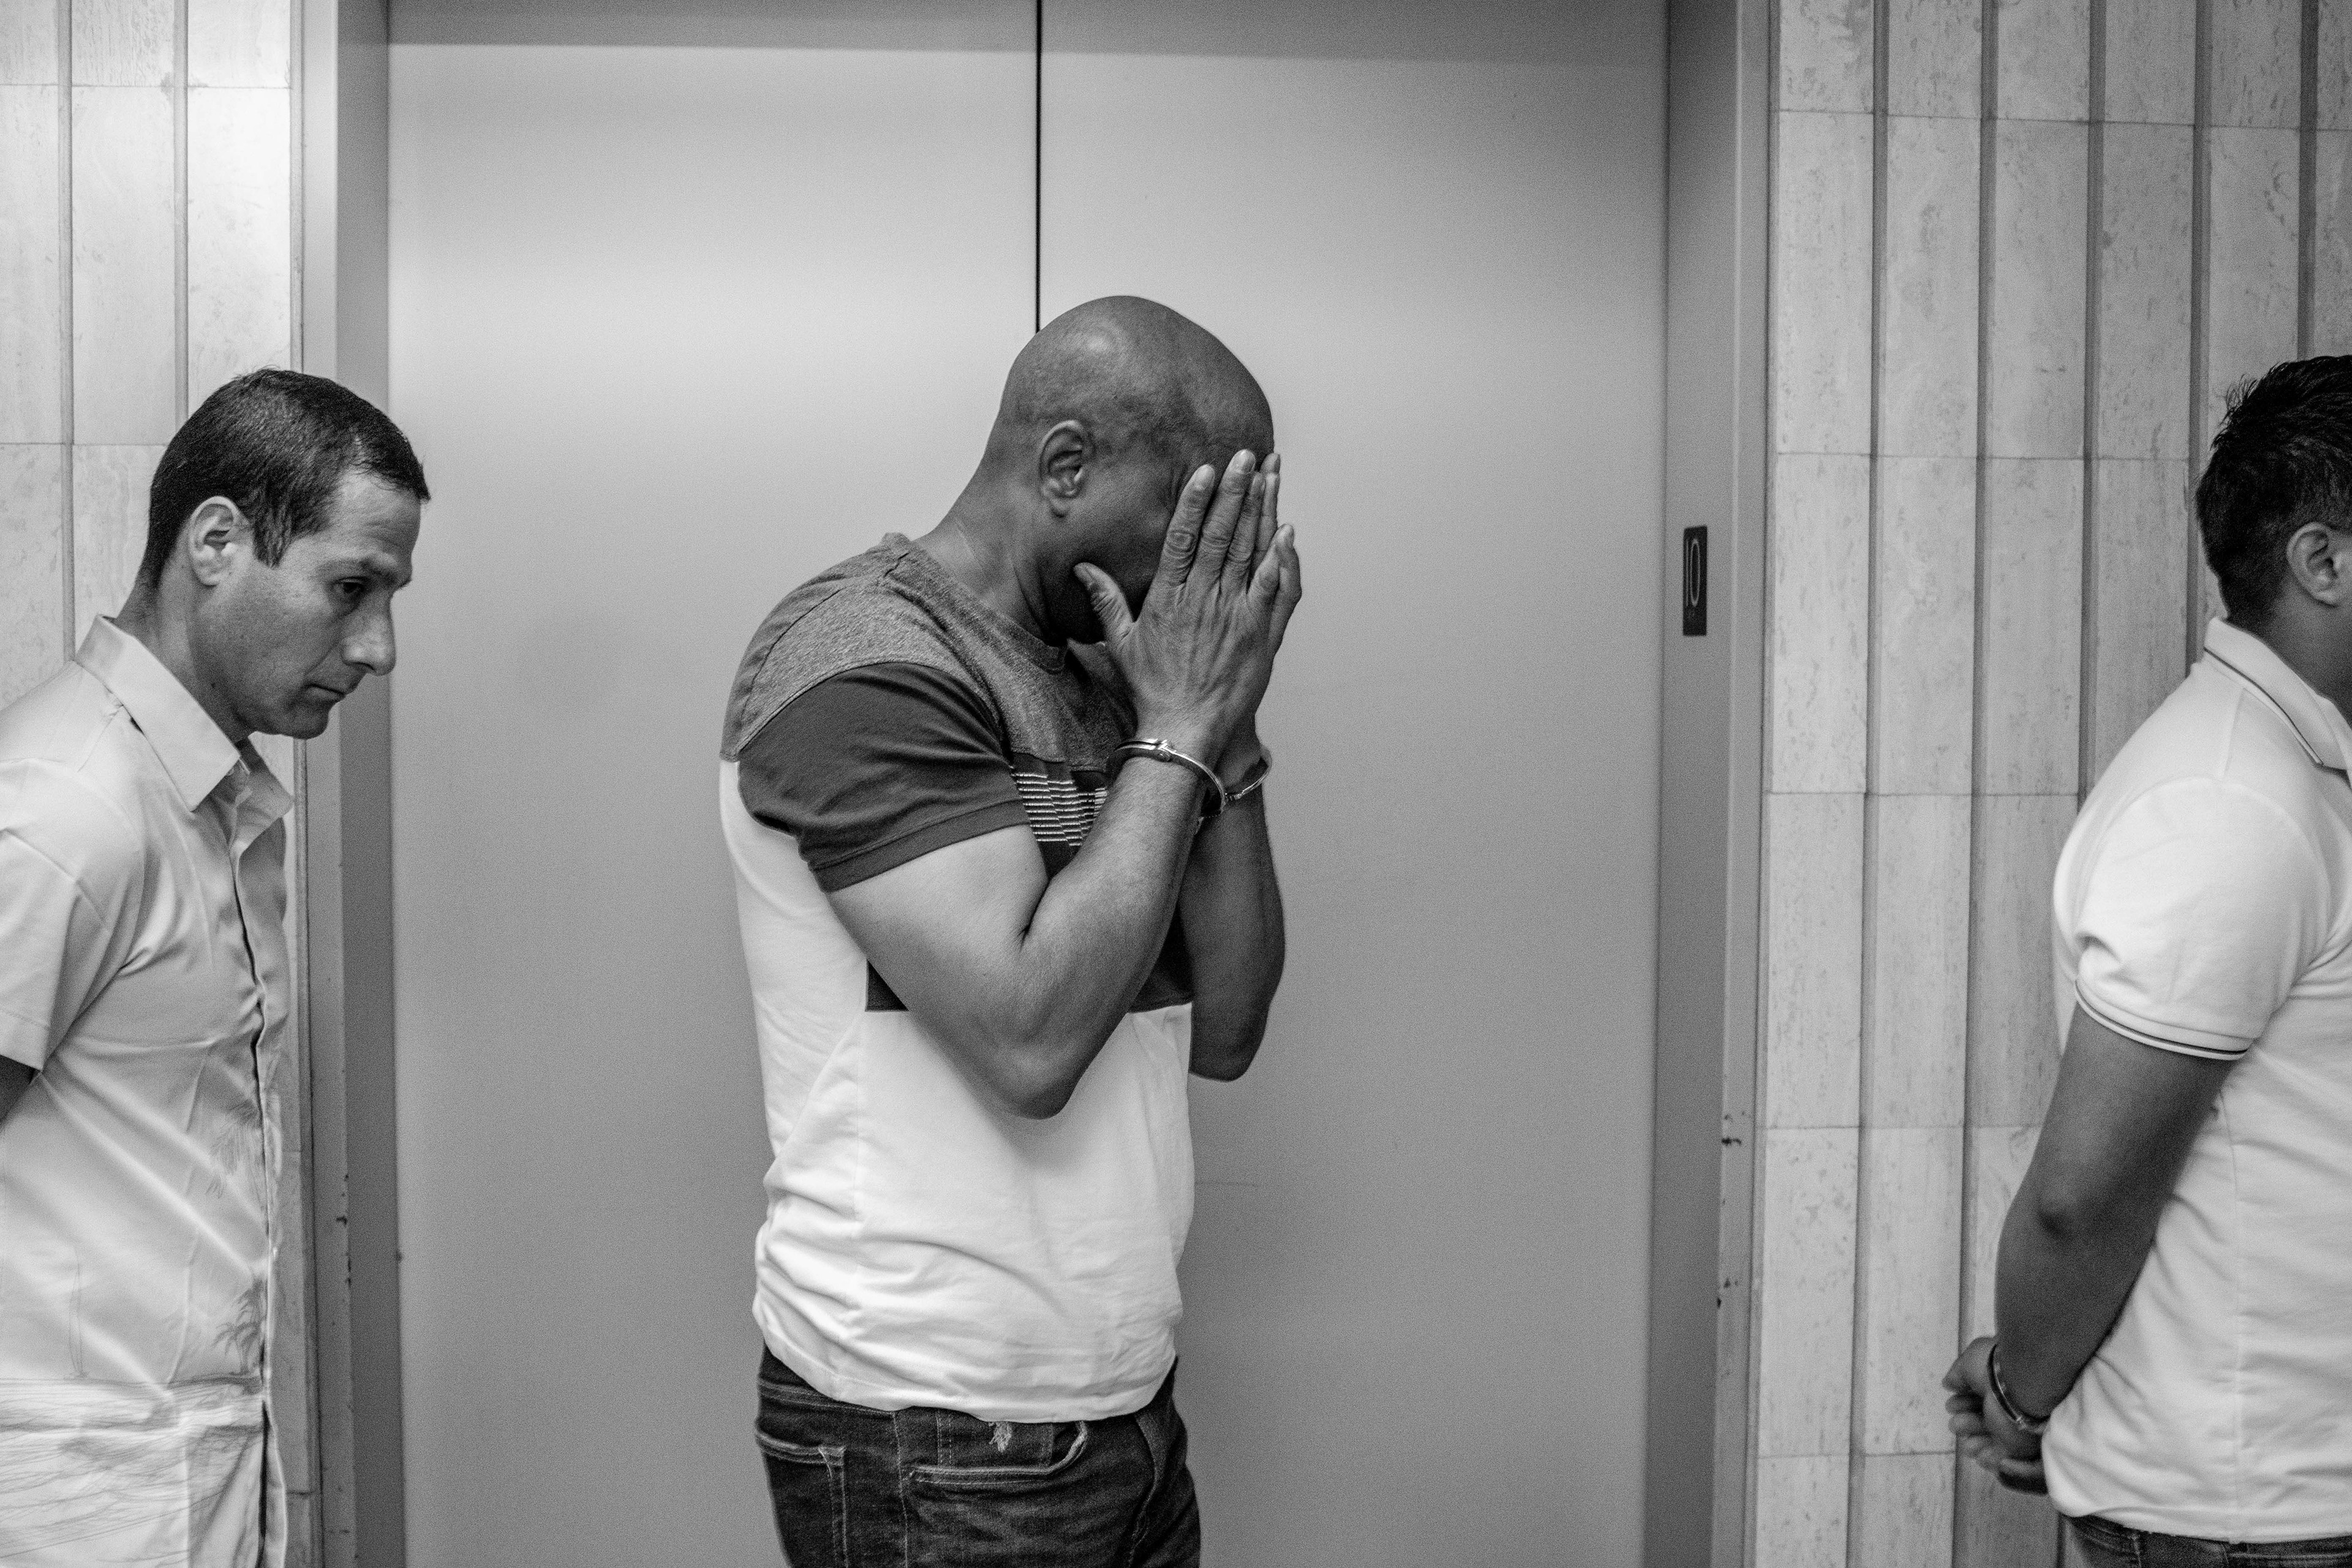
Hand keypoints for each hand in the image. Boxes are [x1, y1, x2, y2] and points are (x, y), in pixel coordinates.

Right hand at [1074, 449, 1301, 760]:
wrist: (1186, 729)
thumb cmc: (1151, 688)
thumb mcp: (1120, 642)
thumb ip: (1105, 600)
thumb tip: (1082, 567)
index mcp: (1169, 597)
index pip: (1183, 537)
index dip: (1196, 500)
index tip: (1207, 470)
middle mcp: (1203, 599)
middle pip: (1222, 534)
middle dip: (1237, 491)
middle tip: (1249, 456)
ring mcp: (1235, 614)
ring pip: (1251, 552)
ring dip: (1262, 511)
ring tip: (1271, 475)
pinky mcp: (1259, 632)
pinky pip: (1274, 588)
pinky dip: (1283, 558)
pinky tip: (1287, 530)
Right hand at [1943, 1337, 2047, 1494]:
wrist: (2022, 1386)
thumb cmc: (1994, 1369)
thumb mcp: (1969, 1361)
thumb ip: (1958, 1375)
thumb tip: (1949, 1384)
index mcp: (1998, 1384)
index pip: (1978, 1398)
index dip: (1961, 1403)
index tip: (1951, 1406)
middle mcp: (2006, 1406)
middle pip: (1980, 1418)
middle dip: (1964, 1422)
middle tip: (1955, 1424)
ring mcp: (2012, 1427)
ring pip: (1987, 1437)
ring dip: (1972, 1439)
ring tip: (1962, 1437)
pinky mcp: (2017, 1446)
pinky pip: (1998, 1455)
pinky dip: (1985, 1455)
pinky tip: (1973, 1450)